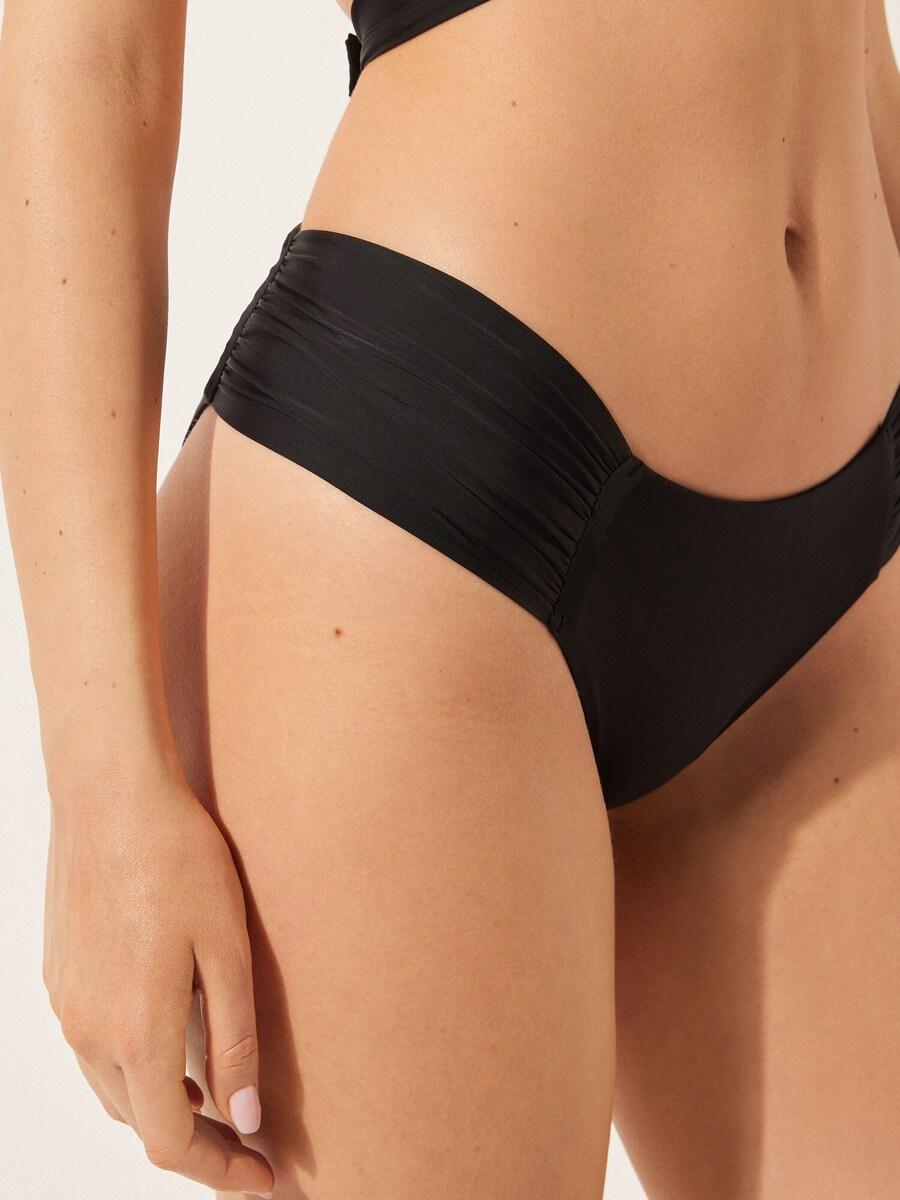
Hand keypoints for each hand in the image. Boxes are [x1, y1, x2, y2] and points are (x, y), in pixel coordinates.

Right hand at [42, 766, 274, 1196]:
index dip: (220, 1171)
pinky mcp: (57, 975)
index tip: (263, 1179)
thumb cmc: (179, 862)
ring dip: (160, 1103)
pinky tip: (166, 1035)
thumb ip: (235, 1040)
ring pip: (113, 1087)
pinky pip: (93, 1045)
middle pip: (140, 1121)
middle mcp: (90, 1033)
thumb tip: (247, 1118)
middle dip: (196, 1140)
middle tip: (250, 1135)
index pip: (173, 1143)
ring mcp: (65, 1004)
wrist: (111, 797)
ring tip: (212, 1094)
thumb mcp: (227, 950)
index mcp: (137, 1034)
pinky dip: (132, 1063)